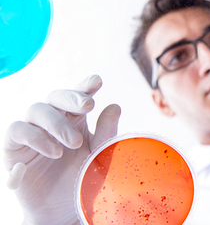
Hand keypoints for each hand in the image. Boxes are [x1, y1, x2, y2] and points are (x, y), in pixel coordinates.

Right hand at [3, 75, 120, 224]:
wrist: (62, 209)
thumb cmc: (81, 176)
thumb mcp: (98, 154)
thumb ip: (106, 132)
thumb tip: (114, 106)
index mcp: (75, 118)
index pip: (78, 95)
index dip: (85, 86)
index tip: (97, 82)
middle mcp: (53, 120)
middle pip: (55, 96)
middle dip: (72, 98)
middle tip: (88, 107)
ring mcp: (32, 131)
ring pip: (36, 110)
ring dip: (56, 123)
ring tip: (73, 144)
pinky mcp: (14, 147)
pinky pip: (15, 131)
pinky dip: (33, 138)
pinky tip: (52, 153)